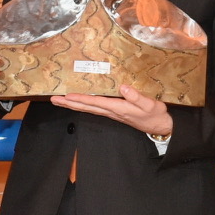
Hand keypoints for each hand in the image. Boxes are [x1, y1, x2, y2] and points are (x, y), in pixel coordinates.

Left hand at [49, 84, 172, 137]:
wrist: (160, 126)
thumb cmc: (155, 114)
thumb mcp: (150, 104)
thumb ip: (136, 97)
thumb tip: (122, 87)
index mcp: (118, 108)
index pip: (95, 103)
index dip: (80, 99)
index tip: (67, 96)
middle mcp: (111, 112)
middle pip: (86, 108)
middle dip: (70, 103)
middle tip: (54, 99)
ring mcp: (111, 113)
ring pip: (88, 109)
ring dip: (73, 105)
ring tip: (60, 101)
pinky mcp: (114, 112)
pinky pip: (94, 109)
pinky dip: (83, 105)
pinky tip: (78, 103)